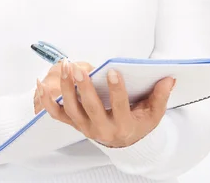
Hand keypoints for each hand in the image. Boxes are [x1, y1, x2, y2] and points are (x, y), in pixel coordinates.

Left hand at [36, 59, 175, 147]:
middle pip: (90, 108)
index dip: (116, 90)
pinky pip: (56, 114)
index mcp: (123, 125)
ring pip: (71, 108)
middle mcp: (101, 129)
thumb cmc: (138, 123)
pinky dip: (46, 100)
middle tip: (78, 68)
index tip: (113, 71)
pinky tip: (40, 83)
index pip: (120, 107)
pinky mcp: (74, 124)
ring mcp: (85, 127)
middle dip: (83, 88)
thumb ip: (161, 96)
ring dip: (66, 87)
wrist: (124, 143)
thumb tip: (169, 79)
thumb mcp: (154, 114)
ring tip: (66, 66)